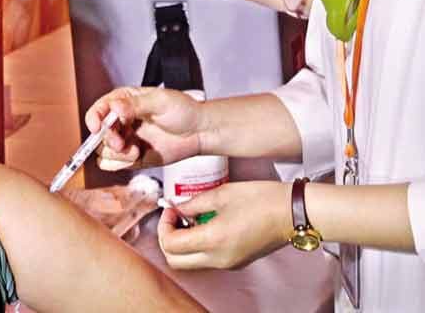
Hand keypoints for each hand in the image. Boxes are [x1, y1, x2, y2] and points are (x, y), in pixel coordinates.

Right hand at [85, 87, 203, 171]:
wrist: (199, 132)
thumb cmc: (184, 111)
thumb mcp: (160, 101)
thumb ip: (135, 104)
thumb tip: (116, 107)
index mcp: (123, 102)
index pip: (99, 109)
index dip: (94, 118)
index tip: (97, 127)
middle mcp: (120, 121)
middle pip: (97, 134)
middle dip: (108, 140)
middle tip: (122, 143)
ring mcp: (125, 139)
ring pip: (103, 151)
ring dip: (115, 154)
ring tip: (134, 151)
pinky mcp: (131, 157)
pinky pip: (113, 165)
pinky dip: (121, 164)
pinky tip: (136, 156)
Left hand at [158, 181, 292, 268]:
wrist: (293, 212)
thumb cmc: (261, 199)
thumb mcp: (220, 194)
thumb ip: (192, 203)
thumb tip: (176, 208)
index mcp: (213, 241)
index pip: (170, 244)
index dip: (164, 225)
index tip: (170, 209)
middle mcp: (218, 259)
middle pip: (175, 260)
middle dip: (167, 238)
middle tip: (174, 217)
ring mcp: (228, 264)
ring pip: (190, 262)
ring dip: (182, 243)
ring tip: (191, 218)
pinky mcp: (236, 262)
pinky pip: (206, 260)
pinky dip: (197, 246)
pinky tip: (206, 224)